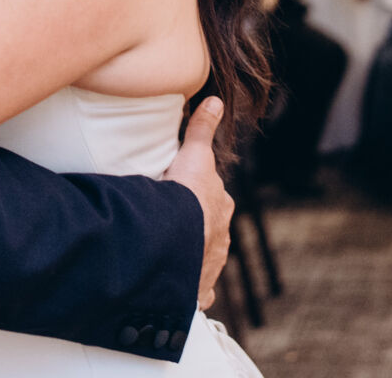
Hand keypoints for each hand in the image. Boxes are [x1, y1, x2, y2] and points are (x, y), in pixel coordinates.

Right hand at [162, 97, 230, 307]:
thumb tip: (217, 100)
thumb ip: (202, 129)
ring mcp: (210, 265)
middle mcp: (220, 237)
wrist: (179, 240)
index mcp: (220, 208)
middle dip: (198, 227)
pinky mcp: (198, 289)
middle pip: (210, 229)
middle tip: (174, 223)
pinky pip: (196, 291)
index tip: (186, 196)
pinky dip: (189, 290)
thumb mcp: (194, 156)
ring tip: (171, 253)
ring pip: (203, 258)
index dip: (201, 195)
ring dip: (191, 257)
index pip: (214, 199)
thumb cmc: (187, 197)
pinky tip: (178, 288)